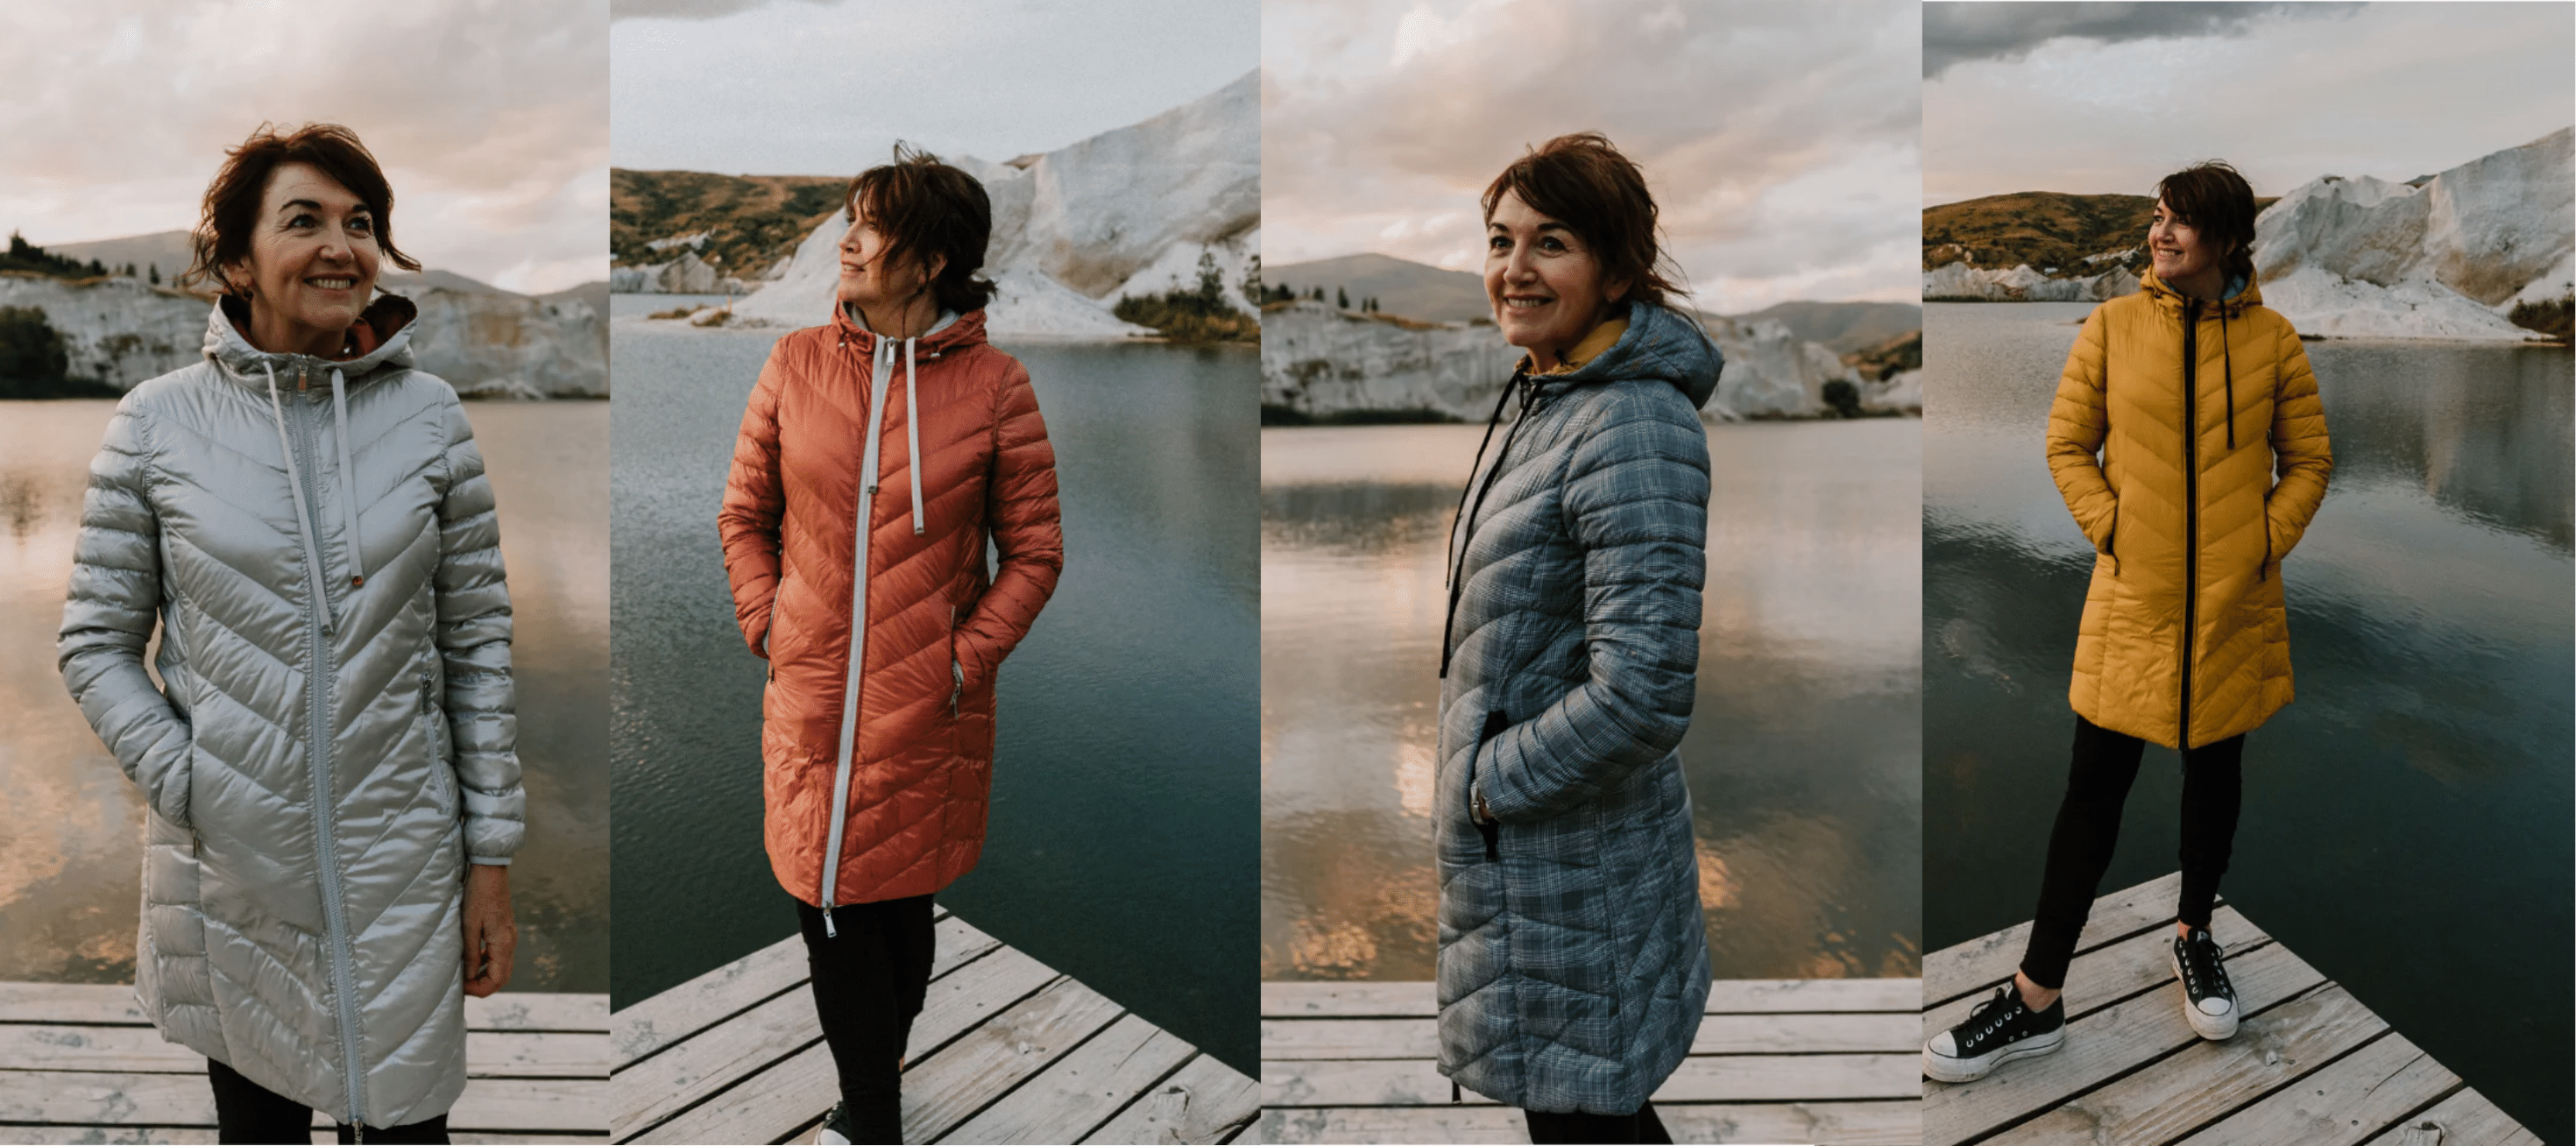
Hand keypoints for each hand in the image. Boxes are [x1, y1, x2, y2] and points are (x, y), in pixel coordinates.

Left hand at [461, 863, 515, 997]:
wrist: (489, 871)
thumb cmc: (477, 895)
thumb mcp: (468, 926)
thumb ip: (469, 953)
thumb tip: (468, 976)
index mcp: (503, 944)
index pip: (497, 980)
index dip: (479, 989)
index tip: (461, 988)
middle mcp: (510, 942)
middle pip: (502, 977)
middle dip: (482, 986)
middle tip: (462, 985)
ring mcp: (509, 936)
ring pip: (501, 967)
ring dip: (484, 975)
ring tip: (464, 974)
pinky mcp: (504, 930)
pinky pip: (499, 955)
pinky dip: (486, 963)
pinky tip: (472, 958)